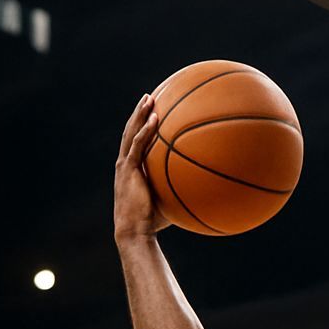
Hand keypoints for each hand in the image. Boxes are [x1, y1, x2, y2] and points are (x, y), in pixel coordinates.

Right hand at [114, 94, 167, 242]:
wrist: (135, 231)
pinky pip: (137, 146)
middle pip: (131, 131)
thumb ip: (179, 190)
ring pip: (131, 133)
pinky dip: (146, 131)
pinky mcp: (128, 170)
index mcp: (131, 169)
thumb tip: (203, 189)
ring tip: (149, 98)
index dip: (141, 126)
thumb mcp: (168, 201)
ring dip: (140, 115)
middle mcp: (125, 163)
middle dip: (139, 113)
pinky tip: (155, 119)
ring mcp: (125, 165)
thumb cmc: (152, 222)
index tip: (151, 112)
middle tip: (149, 97)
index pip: (135, 142)